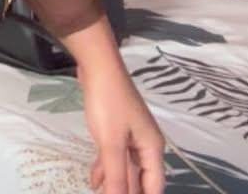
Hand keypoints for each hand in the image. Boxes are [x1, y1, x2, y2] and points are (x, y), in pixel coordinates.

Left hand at [80, 61, 165, 193]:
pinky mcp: (115, 129)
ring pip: (125, 169)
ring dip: (114, 183)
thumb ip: (117, 177)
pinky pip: (114, 156)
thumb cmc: (108, 103)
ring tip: (98, 193)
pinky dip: (105, 168)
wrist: (97, 65)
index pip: (153, 187)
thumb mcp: (111, 143)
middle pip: (139, 180)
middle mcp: (145, 145)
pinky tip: (94, 180)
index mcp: (152, 149)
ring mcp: (130, 136)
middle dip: (125, 191)